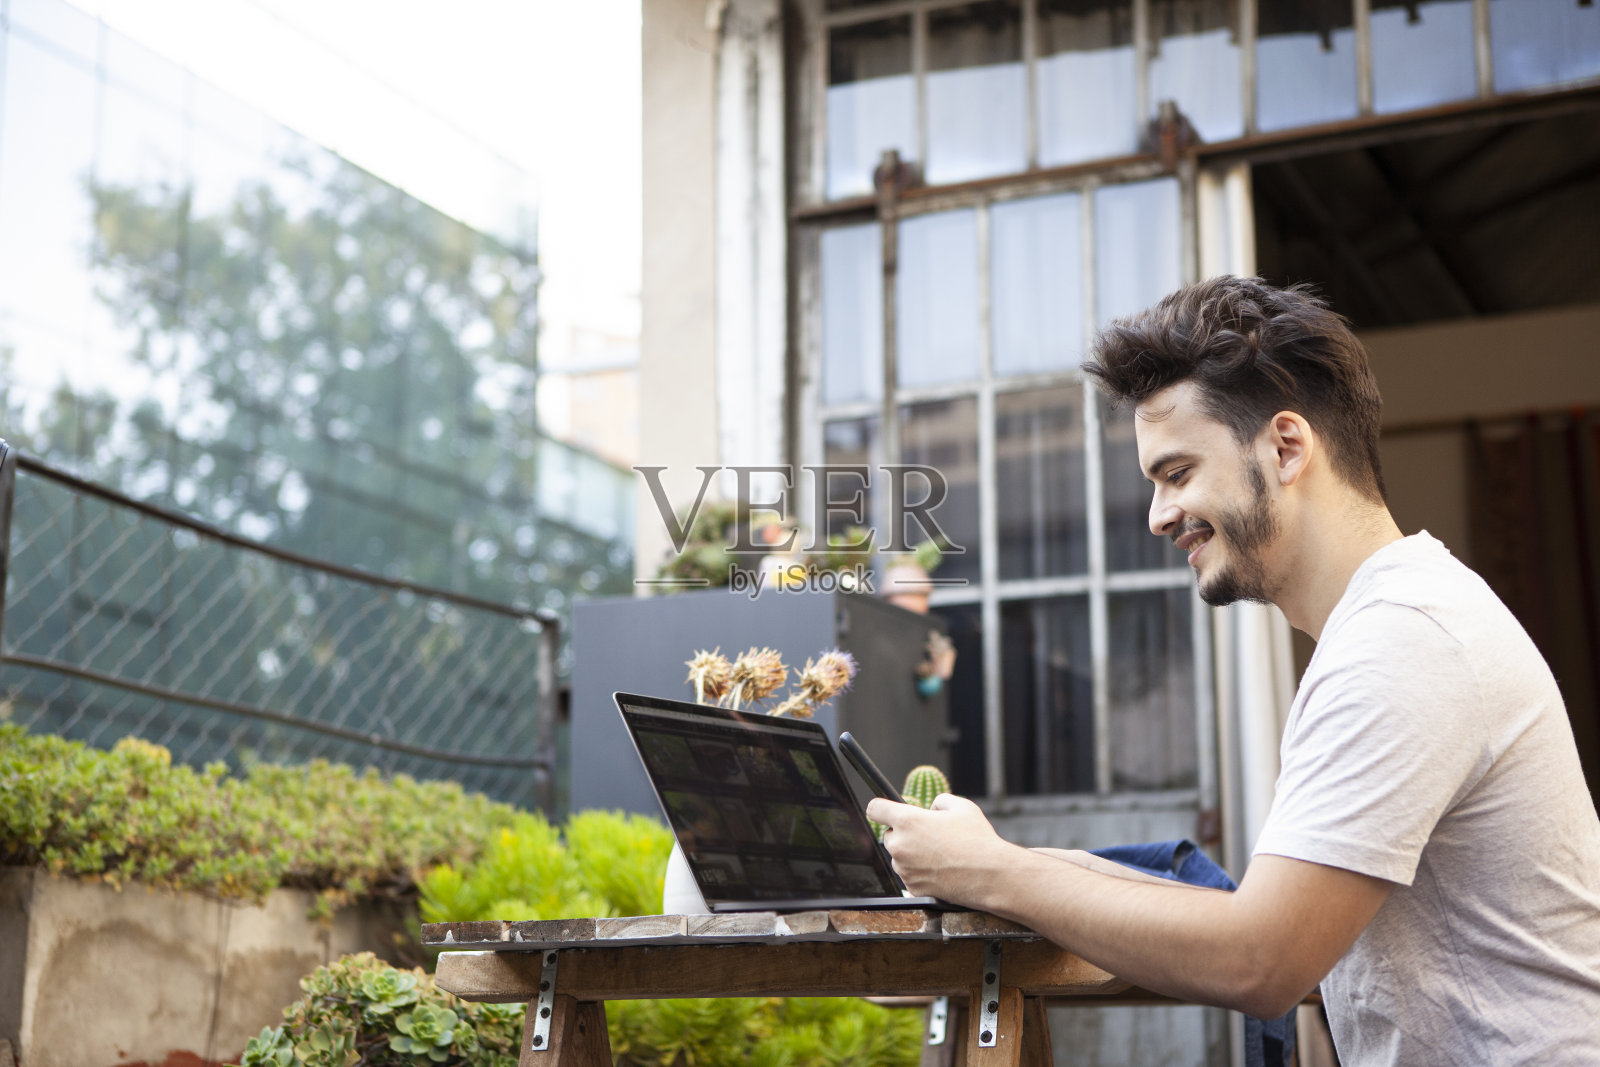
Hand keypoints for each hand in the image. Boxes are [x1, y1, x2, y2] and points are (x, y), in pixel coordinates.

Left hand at [865, 793, 1017, 905]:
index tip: (885, 810)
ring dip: (912, 854)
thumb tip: (930, 809)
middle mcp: (900, 845)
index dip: (881, 808)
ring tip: (941, 854)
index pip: (875, 809)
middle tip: (929, 836)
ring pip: (900, 857)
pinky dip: (920, 872)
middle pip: (888, 835)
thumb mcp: (961, 806)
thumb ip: (939, 801)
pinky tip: (942, 869)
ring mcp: (904, 869)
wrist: (990, 876)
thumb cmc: (977, 839)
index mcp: (908, 821)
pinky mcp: (912, 888)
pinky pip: (910, 875)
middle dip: (904, 834)